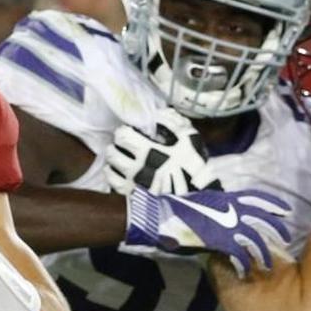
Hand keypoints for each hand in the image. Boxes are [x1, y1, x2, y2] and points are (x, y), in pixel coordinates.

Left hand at [104, 108, 220, 194]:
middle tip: (121, 144)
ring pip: (110, 170)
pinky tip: (118, 172)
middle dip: (115, 145)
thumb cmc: (194, 162)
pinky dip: (113, 177)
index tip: (128, 131)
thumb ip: (171, 122)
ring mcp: (134, 184)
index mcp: (149, 151)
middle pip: (112, 153)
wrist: (200, 192)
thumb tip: (155, 114)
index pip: (123, 137)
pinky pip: (115, 186)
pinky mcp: (135, 197)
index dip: (123, 131)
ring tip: (117, 157)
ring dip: (112, 161)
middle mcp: (137, 168)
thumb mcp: (188, 136)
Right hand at [123, 186, 292, 275]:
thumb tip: (223, 211)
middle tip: (286, 239)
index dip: (271, 203)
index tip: (284, 209)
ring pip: (253, 238)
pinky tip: (245, 271)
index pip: (255, 198)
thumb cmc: (176, 209)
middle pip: (260, 219)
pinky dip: (243, 264)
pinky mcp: (219, 240)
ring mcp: (225, 225)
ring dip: (263, 251)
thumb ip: (215, 207)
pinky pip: (238, 254)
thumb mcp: (201, 203)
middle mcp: (229, 209)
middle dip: (275, 229)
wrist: (160, 216)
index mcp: (225, 198)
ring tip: (269, 262)